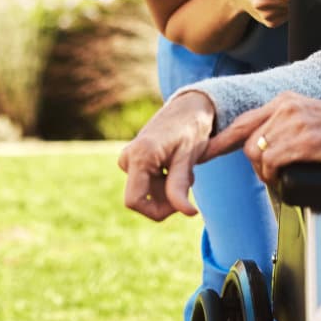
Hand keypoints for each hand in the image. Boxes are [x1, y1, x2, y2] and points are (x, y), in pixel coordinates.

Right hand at [118, 91, 216, 219]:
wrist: (190, 107)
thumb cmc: (192, 128)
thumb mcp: (189, 156)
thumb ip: (182, 185)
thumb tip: (187, 214)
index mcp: (140, 156)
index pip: (134, 201)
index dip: (156, 211)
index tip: (181, 206)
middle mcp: (128, 158)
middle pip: (142, 199)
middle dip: (167, 197)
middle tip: (190, 178)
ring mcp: (129, 159)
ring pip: (146, 192)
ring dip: (168, 188)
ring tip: (185, 168)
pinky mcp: (134, 160)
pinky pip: (147, 183)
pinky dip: (164, 181)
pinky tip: (176, 165)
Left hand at [204, 92, 320, 184]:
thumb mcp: (314, 119)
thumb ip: (288, 126)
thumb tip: (263, 148)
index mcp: (288, 99)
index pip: (245, 121)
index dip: (222, 141)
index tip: (204, 153)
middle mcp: (289, 106)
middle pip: (248, 140)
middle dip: (254, 165)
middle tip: (271, 177)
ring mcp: (297, 122)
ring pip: (257, 153)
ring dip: (265, 173)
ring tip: (282, 179)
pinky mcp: (307, 141)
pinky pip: (273, 163)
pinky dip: (274, 177)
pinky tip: (286, 179)